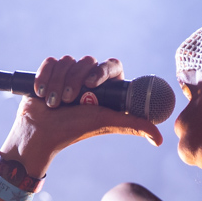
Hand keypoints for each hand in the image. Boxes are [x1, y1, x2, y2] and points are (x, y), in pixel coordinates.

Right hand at [0, 55, 163, 176]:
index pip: (112, 65)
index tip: (91, 84)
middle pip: (87, 61)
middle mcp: (89, 79)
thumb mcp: (107, 122)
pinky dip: (45, 77)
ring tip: (54, 102)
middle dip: (75, 80)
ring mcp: (69, 74)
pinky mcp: (50, 72)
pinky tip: (41, 93)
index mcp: (107, 87)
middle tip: (69, 100)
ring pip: (67, 61)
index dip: (102, 70)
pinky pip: (51, 62)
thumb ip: (134, 126)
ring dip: (58, 83)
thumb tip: (160, 139)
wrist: (41, 133)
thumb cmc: (75, 129)